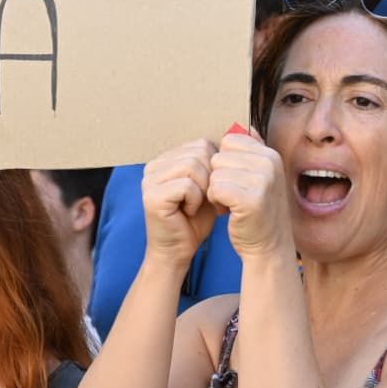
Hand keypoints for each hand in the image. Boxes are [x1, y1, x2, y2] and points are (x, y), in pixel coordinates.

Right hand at [141, 140, 218, 270]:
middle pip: (198, 152)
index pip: (201, 145)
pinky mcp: (152, 196)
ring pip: (193, 166)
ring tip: (194, 205)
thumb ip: (213, 164)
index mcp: (165, 159)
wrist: (177, 251)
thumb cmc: (194, 220)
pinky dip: (195, 200)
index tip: (209, 190)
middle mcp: (154, 165)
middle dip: (210, 178)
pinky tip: (188, 212)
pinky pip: (187, 185)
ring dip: (203, 190)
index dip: (214, 168)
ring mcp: (149, 180)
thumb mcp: (207, 186)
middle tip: (203, 199)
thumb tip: (237, 136)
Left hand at [207, 128, 290, 259]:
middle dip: (219, 178)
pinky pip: (215, 188)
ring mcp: (262, 180)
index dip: (225, 163)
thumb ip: (251, 151)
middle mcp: (270, 163)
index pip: (229, 141)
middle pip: (219, 157)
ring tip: (232, 204)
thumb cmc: (258, 212)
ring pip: (215, 173)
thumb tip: (240, 126)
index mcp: (271, 154)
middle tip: (234, 196)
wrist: (268, 246)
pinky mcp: (251, 198)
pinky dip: (216, 201)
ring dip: (216, 191)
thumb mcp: (260, 176)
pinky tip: (228, 211)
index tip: (237, 181)